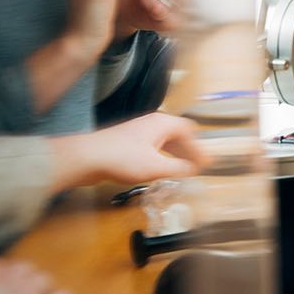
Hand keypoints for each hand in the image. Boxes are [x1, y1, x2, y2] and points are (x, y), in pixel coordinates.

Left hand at [50, 113, 210, 190]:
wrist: (87, 157)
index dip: (199, 147)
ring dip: (176, 154)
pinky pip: (154, 147)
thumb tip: (195, 169)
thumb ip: (179, 168)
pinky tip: (162, 169)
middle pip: (178, 135)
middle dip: (189, 150)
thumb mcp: (155, 167)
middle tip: (198, 166)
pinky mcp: (129, 142)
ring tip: (184, 169)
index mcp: (162, 123)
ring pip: (165, 141)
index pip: (189, 131)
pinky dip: (163, 156)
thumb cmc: (122, 158)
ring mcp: (139, 132)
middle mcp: (152, 124)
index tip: (207, 162)